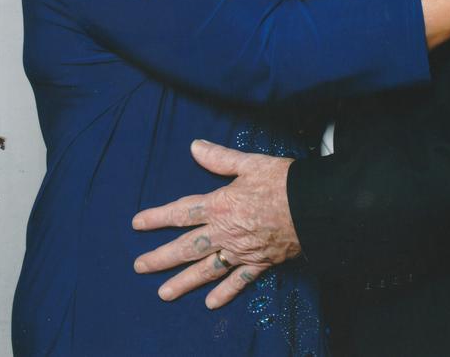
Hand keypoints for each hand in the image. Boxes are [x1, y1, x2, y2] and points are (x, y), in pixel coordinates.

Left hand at [132, 140, 299, 308]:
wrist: (312, 205)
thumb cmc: (281, 180)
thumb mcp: (249, 163)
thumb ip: (219, 158)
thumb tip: (195, 146)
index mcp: (220, 205)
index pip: (182, 212)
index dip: (157, 218)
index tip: (137, 224)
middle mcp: (225, 232)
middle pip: (187, 247)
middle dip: (161, 258)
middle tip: (139, 266)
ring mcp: (241, 251)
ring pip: (206, 269)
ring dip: (183, 282)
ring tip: (163, 294)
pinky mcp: (259, 263)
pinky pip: (238, 281)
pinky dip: (224, 293)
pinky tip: (210, 303)